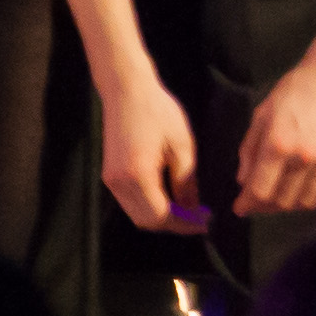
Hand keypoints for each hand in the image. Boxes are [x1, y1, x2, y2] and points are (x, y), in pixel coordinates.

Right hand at [99, 76, 207, 233]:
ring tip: (187, 208)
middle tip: (199, 217)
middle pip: (146, 221)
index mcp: (138, 176)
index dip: (185, 224)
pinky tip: (169, 197)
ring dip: (162, 217)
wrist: (126, 90)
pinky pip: (130, 202)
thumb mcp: (182, 147)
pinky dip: (150, 206)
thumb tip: (193, 209)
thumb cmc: (157, 112)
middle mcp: (119, 183)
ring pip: (137, 214)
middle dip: (175, 224)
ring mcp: (110, 179)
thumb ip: (187, 182)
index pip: (162, 216)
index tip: (206, 222)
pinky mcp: (109, 174)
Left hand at [236, 57, 315, 218]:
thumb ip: (250, 149)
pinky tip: (302, 192)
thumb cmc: (295, 91)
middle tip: (257, 202)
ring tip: (278, 197)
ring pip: (305, 202)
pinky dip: (312, 199)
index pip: (260, 190)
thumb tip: (243, 180)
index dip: (247, 204)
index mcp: (278, 144)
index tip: (240, 208)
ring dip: (288, 205)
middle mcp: (304, 158)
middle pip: (282, 201)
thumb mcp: (262, 114)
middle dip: (265, 206)